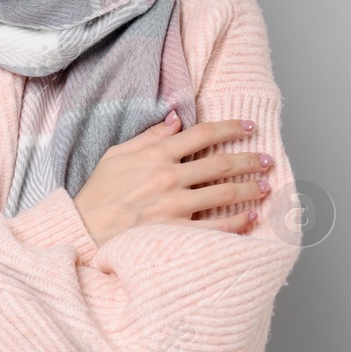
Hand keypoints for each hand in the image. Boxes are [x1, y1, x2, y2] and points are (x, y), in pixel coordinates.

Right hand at [72, 111, 273, 246]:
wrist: (83, 229)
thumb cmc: (98, 193)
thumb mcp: (117, 155)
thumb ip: (149, 136)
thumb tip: (176, 119)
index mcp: (155, 155)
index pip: (202, 134)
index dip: (231, 127)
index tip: (249, 127)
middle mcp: (168, 178)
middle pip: (221, 164)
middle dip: (250, 159)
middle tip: (267, 159)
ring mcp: (174, 206)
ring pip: (225, 194)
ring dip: (251, 189)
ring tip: (265, 186)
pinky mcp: (176, 232)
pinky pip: (217, 227)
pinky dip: (238, 222)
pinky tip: (251, 217)